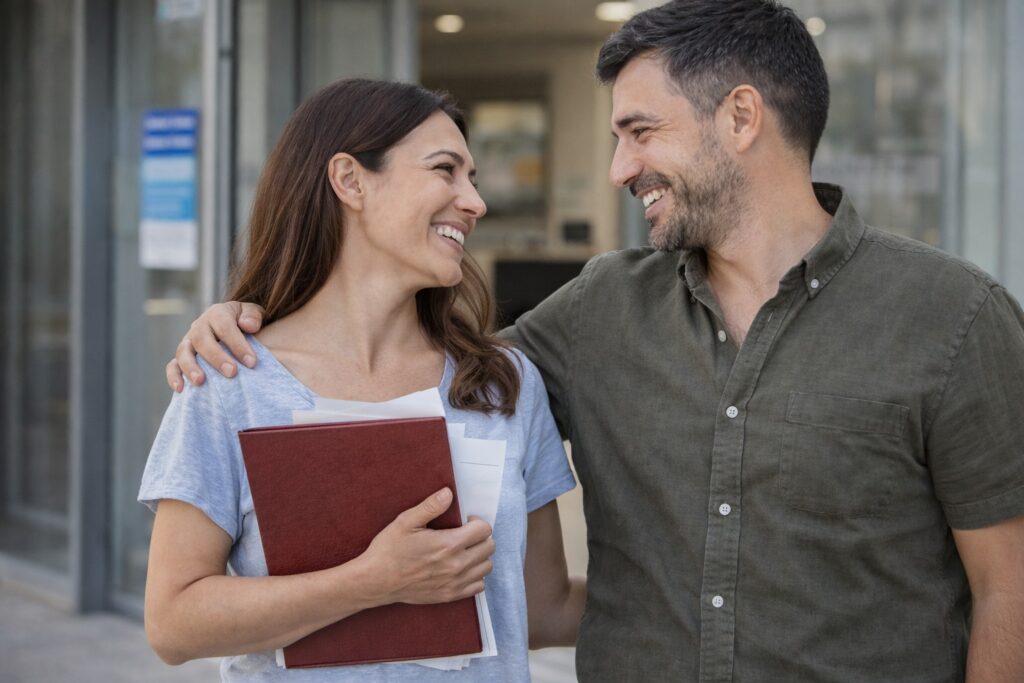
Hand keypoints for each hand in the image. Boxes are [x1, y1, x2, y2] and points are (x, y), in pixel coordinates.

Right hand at [166, 302, 265, 391]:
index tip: (251, 362)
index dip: (238, 344)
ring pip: (183, 352)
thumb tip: (248, 325)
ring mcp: (188, 342)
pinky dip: (174, 376)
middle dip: (216, 357)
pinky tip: (181, 389)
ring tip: (200, 382)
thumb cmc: (246, 322)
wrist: (235, 327)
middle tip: (231, 372)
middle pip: (202, 339)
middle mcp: (200, 326)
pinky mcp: (182, 357)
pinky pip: (173, 366)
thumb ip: (253, 316)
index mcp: (217, 314)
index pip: (225, 327)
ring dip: (191, 367)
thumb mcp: (254, 314)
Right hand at [359, 488, 494, 604]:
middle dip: (480, 537)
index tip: (465, 521)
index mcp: (448, 544)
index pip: (484, 530)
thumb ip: (430, 506)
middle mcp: (456, 565)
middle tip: (465, 534)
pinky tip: (461, 568)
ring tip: (464, 550)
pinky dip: (475, 576)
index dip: (476, 522)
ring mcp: (455, 583)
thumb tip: (448, 493)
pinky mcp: (450, 595)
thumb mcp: (406, 521)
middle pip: (489, 547)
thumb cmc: (388, 550)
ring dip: (479, 556)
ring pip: (486, 567)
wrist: (376, 581)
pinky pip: (478, 586)